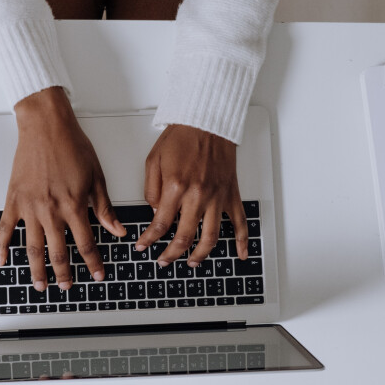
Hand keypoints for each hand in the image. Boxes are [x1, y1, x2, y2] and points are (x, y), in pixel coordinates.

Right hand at [0, 87, 125, 290]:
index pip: (85, 243)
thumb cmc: (71, 145)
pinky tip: (1, 261)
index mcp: (74, 205)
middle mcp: (51, 210)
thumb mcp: (96, 177)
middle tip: (67, 287)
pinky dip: (1, 247)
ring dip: (36, 270)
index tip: (97, 274)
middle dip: (64, 273)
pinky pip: (5, 228)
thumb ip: (104, 207)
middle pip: (58, 252)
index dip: (93, 262)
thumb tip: (117, 230)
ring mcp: (30, 207)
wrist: (46, 126)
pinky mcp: (14, 199)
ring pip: (32, 247)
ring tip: (40, 285)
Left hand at [134, 124, 248, 267]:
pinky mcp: (230, 194)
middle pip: (184, 237)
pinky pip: (239, 222)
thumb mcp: (153, 160)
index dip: (149, 240)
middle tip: (163, 260)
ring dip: (200, 255)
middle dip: (171, 254)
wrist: (207, 121)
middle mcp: (198, 196)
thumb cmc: (181, 137)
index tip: (143, 247)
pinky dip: (242, 241)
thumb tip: (155, 212)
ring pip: (210, 237)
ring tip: (191, 263)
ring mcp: (217, 197)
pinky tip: (240, 254)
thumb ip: (151, 190)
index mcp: (176, 187)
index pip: (160, 224)